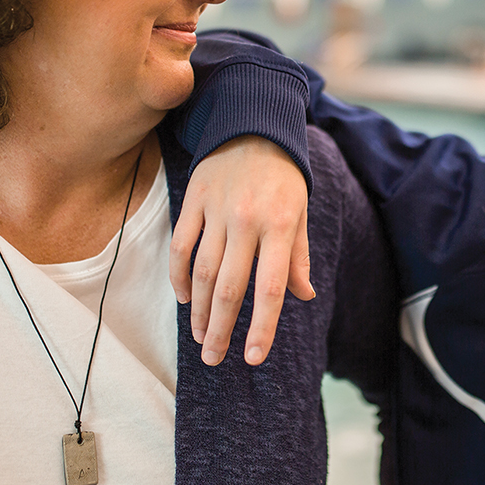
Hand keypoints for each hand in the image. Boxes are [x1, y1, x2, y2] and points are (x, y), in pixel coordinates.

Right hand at [171, 135, 313, 364]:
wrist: (253, 125)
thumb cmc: (283, 176)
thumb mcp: (299, 213)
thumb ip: (297, 256)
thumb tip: (303, 295)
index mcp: (279, 226)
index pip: (271, 288)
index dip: (263, 327)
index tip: (253, 357)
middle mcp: (247, 221)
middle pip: (231, 288)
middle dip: (222, 329)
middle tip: (215, 359)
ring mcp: (217, 211)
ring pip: (204, 272)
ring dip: (201, 310)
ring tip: (201, 337)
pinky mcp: (194, 200)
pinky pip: (182, 246)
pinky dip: (181, 276)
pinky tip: (186, 298)